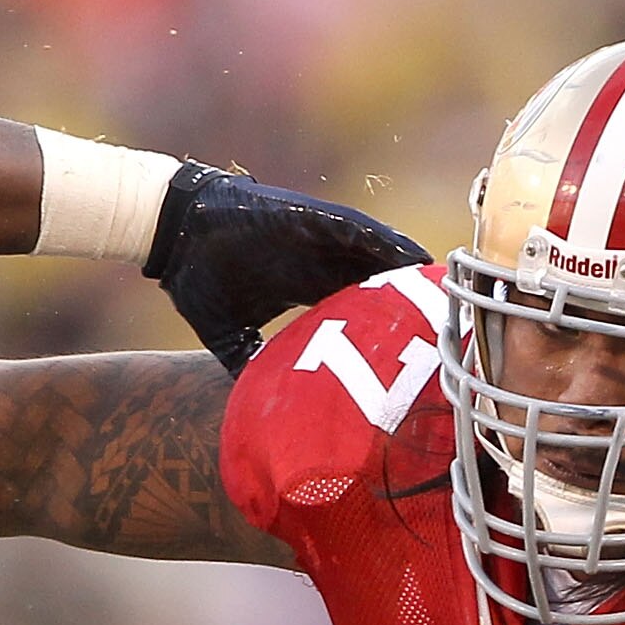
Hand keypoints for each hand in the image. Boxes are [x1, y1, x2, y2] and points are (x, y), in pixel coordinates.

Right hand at [148, 165, 428, 373]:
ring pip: (373, 252)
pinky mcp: (306, 217)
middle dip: (410, 296)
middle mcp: (317, 263)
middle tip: (451, 320)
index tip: (418, 349)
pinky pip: (350, 226)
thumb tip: (256, 407)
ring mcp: (315, 238)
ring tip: (443, 284)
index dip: (388, 324)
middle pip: (377, 279)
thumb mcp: (227, 334)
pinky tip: (407, 252)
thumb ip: (245, 364)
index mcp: (305, 287)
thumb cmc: (196, 277)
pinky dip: (379, 239)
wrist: (173, 233)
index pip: (358, 307)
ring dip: (407, 265)